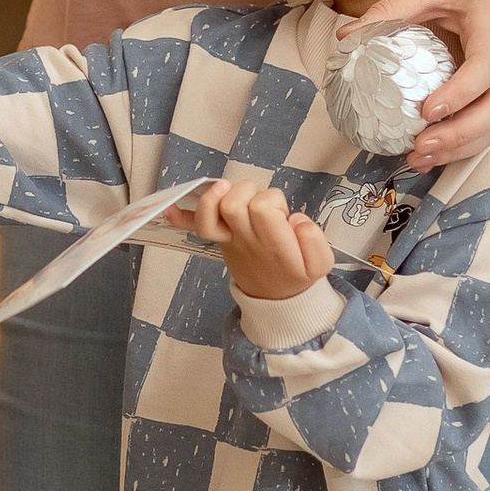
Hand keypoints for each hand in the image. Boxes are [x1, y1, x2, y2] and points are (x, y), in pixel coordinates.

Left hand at [167, 176, 334, 303]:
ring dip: (226, 192)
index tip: (282, 212)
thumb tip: (296, 219)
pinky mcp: (219, 238)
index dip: (273, 201)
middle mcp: (246, 240)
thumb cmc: (297, 273)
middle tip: (263, 204)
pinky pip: (195, 226)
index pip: (264, 207)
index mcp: (274, 244)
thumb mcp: (320, 263)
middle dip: (250, 191)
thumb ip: (314, 239)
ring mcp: (228, 238)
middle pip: (234, 202)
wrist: (277, 299)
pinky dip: (180, 216)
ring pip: (212, 208)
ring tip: (242, 198)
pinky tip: (169, 209)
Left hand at [355, 0, 489, 170]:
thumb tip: (346, 35)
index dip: (460, 93)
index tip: (427, 110)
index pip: (486, 68)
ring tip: (419, 158)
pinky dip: (465, 145)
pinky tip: (432, 154)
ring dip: (460, 147)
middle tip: (419, 146)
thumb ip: (393, 8)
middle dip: (460, 134)